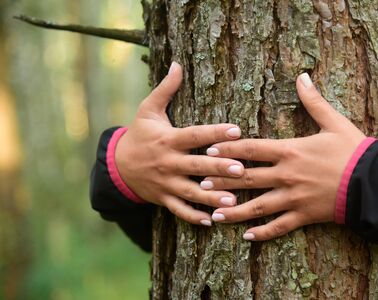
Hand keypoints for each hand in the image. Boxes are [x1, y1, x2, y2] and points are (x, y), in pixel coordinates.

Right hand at [115, 62, 244, 225]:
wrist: (117, 165)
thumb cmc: (139, 134)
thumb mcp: (147, 109)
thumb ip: (165, 89)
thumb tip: (177, 63)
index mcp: (168, 139)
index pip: (195, 135)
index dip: (215, 133)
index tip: (237, 130)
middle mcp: (168, 162)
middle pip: (196, 166)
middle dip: (218, 168)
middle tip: (240, 170)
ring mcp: (166, 183)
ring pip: (190, 192)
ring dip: (210, 197)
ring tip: (231, 202)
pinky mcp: (163, 198)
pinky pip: (178, 210)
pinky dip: (193, 217)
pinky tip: (210, 222)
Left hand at [203, 73, 365, 239]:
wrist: (375, 184)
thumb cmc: (354, 151)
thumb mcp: (334, 122)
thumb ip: (314, 101)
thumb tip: (303, 76)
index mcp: (290, 151)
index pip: (250, 149)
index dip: (227, 149)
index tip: (208, 150)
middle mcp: (286, 175)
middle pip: (246, 178)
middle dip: (222, 181)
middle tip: (200, 183)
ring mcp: (293, 198)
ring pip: (257, 206)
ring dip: (234, 211)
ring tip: (214, 215)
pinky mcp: (303, 216)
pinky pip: (279, 227)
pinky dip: (263, 233)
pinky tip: (247, 237)